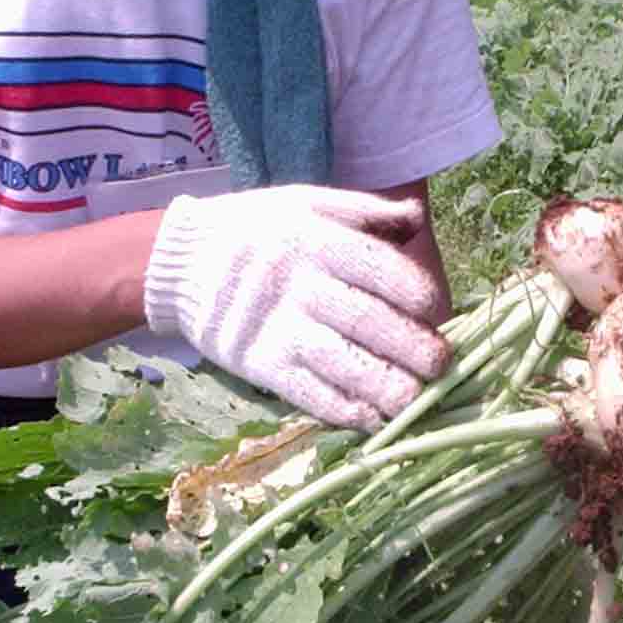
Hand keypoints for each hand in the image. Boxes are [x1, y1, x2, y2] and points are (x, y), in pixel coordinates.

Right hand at [143, 185, 451, 430]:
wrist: (179, 260)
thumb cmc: (255, 228)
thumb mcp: (305, 201)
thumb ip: (364, 211)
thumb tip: (416, 220)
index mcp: (316, 239)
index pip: (381, 269)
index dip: (419, 294)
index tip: (437, 311)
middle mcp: (299, 283)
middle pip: (370, 321)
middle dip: (415, 348)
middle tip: (442, 365)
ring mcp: (278, 328)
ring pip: (344, 364)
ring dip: (388, 388)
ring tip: (418, 400)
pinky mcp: (259, 365)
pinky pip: (309, 394)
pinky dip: (345, 411)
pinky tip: (373, 420)